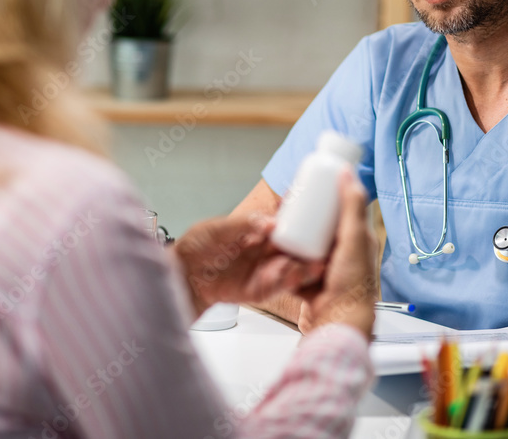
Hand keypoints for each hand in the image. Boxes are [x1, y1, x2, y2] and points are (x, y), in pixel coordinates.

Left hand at [172, 211, 322, 316]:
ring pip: (290, 269)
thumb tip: (270, 222)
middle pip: (294, 249)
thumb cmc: (197, 247)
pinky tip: (295, 276)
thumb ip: (244, 224)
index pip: (285, 226)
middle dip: (310, 248)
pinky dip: (287, 283)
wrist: (182, 276)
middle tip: (325, 246)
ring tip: (316, 264)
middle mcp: (264, 252)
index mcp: (257, 233)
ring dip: (305, 267)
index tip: (318, 218)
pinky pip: (276, 287)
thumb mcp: (218, 229)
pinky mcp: (257, 290)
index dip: (302, 223)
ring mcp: (262, 271)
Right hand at [293, 170, 376, 338]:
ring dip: (291, 242)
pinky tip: (275, 256)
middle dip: (303, 218)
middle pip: (319, 229)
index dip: (327, 197)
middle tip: (286, 208)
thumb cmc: (352, 283)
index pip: (342, 211)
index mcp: (357, 241)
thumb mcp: (354, 237)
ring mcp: (325, 271)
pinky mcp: (309, 285)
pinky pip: (292, 269)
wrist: (338, 323)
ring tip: (277, 229)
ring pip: (303, 248)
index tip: (309, 186)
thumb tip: (346, 172)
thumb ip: (351, 206)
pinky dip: (285, 264)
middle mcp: (342, 254)